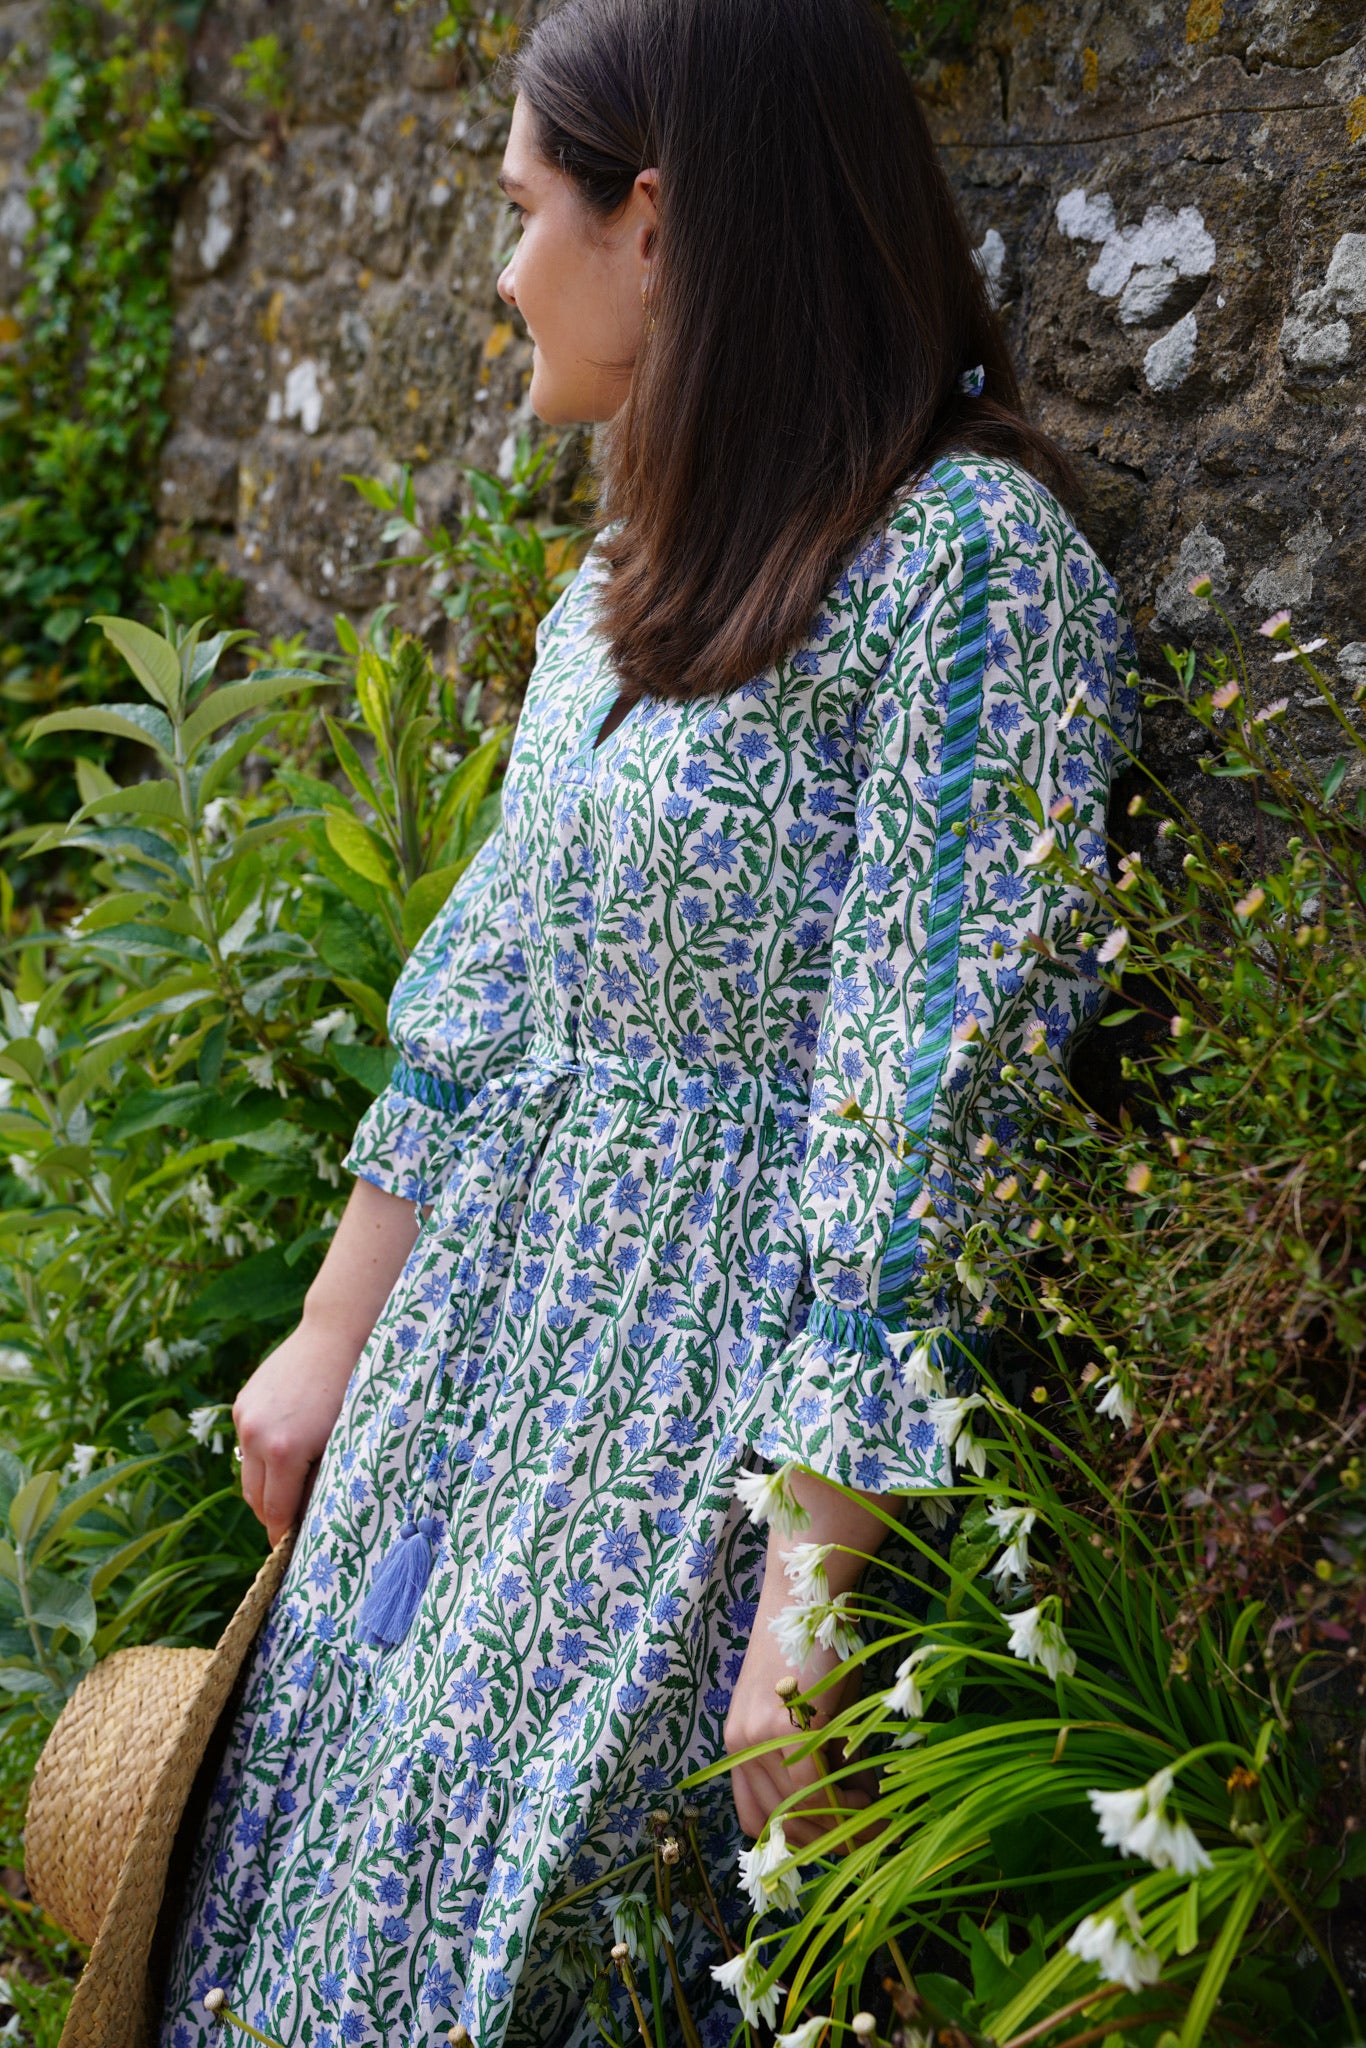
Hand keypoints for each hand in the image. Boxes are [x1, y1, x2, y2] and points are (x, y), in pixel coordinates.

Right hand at [233, 1316, 360, 1545]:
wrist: (337, 1333)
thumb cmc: (355, 1389)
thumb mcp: (345, 1442)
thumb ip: (325, 1481)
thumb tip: (313, 1517)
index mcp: (285, 1451)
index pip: (275, 1512)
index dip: (283, 1536)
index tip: (292, 1552)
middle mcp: (256, 1436)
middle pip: (254, 1498)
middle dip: (272, 1515)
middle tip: (292, 1527)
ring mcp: (246, 1417)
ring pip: (247, 1472)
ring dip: (265, 1486)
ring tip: (292, 1490)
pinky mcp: (243, 1402)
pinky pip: (248, 1444)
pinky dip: (263, 1455)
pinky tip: (288, 1449)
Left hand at [725, 1467, 891, 1845]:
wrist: (810, 1594)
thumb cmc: (818, 1647)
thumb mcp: (813, 1711)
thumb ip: (819, 1759)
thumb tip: (851, 1810)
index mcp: (738, 1744)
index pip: (758, 1821)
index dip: (800, 1839)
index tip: (840, 1838)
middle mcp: (738, 1745)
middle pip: (777, 1828)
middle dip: (826, 1841)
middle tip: (868, 1831)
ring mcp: (755, 1738)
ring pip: (797, 1816)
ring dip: (838, 1826)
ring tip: (872, 1810)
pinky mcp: (781, 1727)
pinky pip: (811, 1791)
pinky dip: (843, 1802)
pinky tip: (867, 1791)